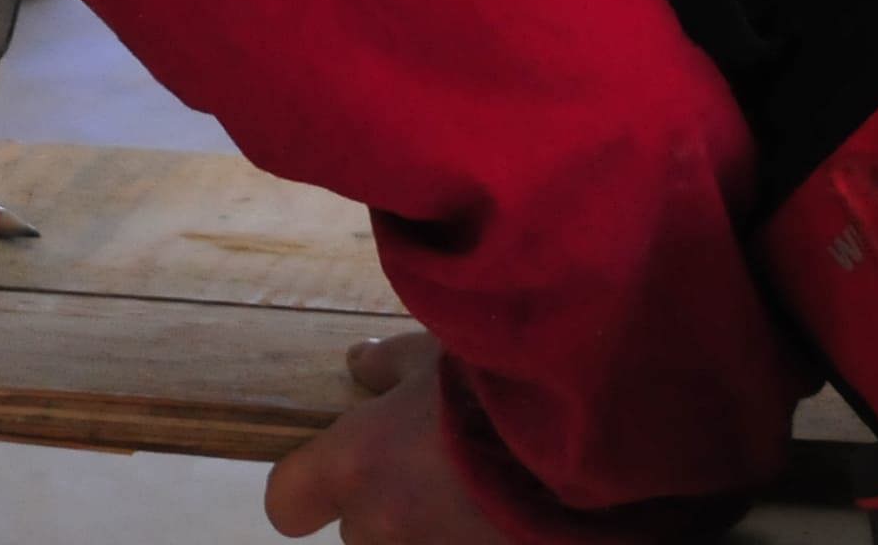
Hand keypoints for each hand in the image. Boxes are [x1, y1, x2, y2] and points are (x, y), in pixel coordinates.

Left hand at [266, 334, 514, 544]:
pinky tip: (510, 506)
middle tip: (425, 464)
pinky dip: (477, 534)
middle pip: (359, 533)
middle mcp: (388, 525)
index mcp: (357, 465)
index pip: (285, 504)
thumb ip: (390, 365)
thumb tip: (359, 366)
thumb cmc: (500, 376)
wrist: (592, 426)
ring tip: (476, 486)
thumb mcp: (438, 352)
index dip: (304, 488)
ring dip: (432, 524)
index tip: (328, 467)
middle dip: (384, 505)